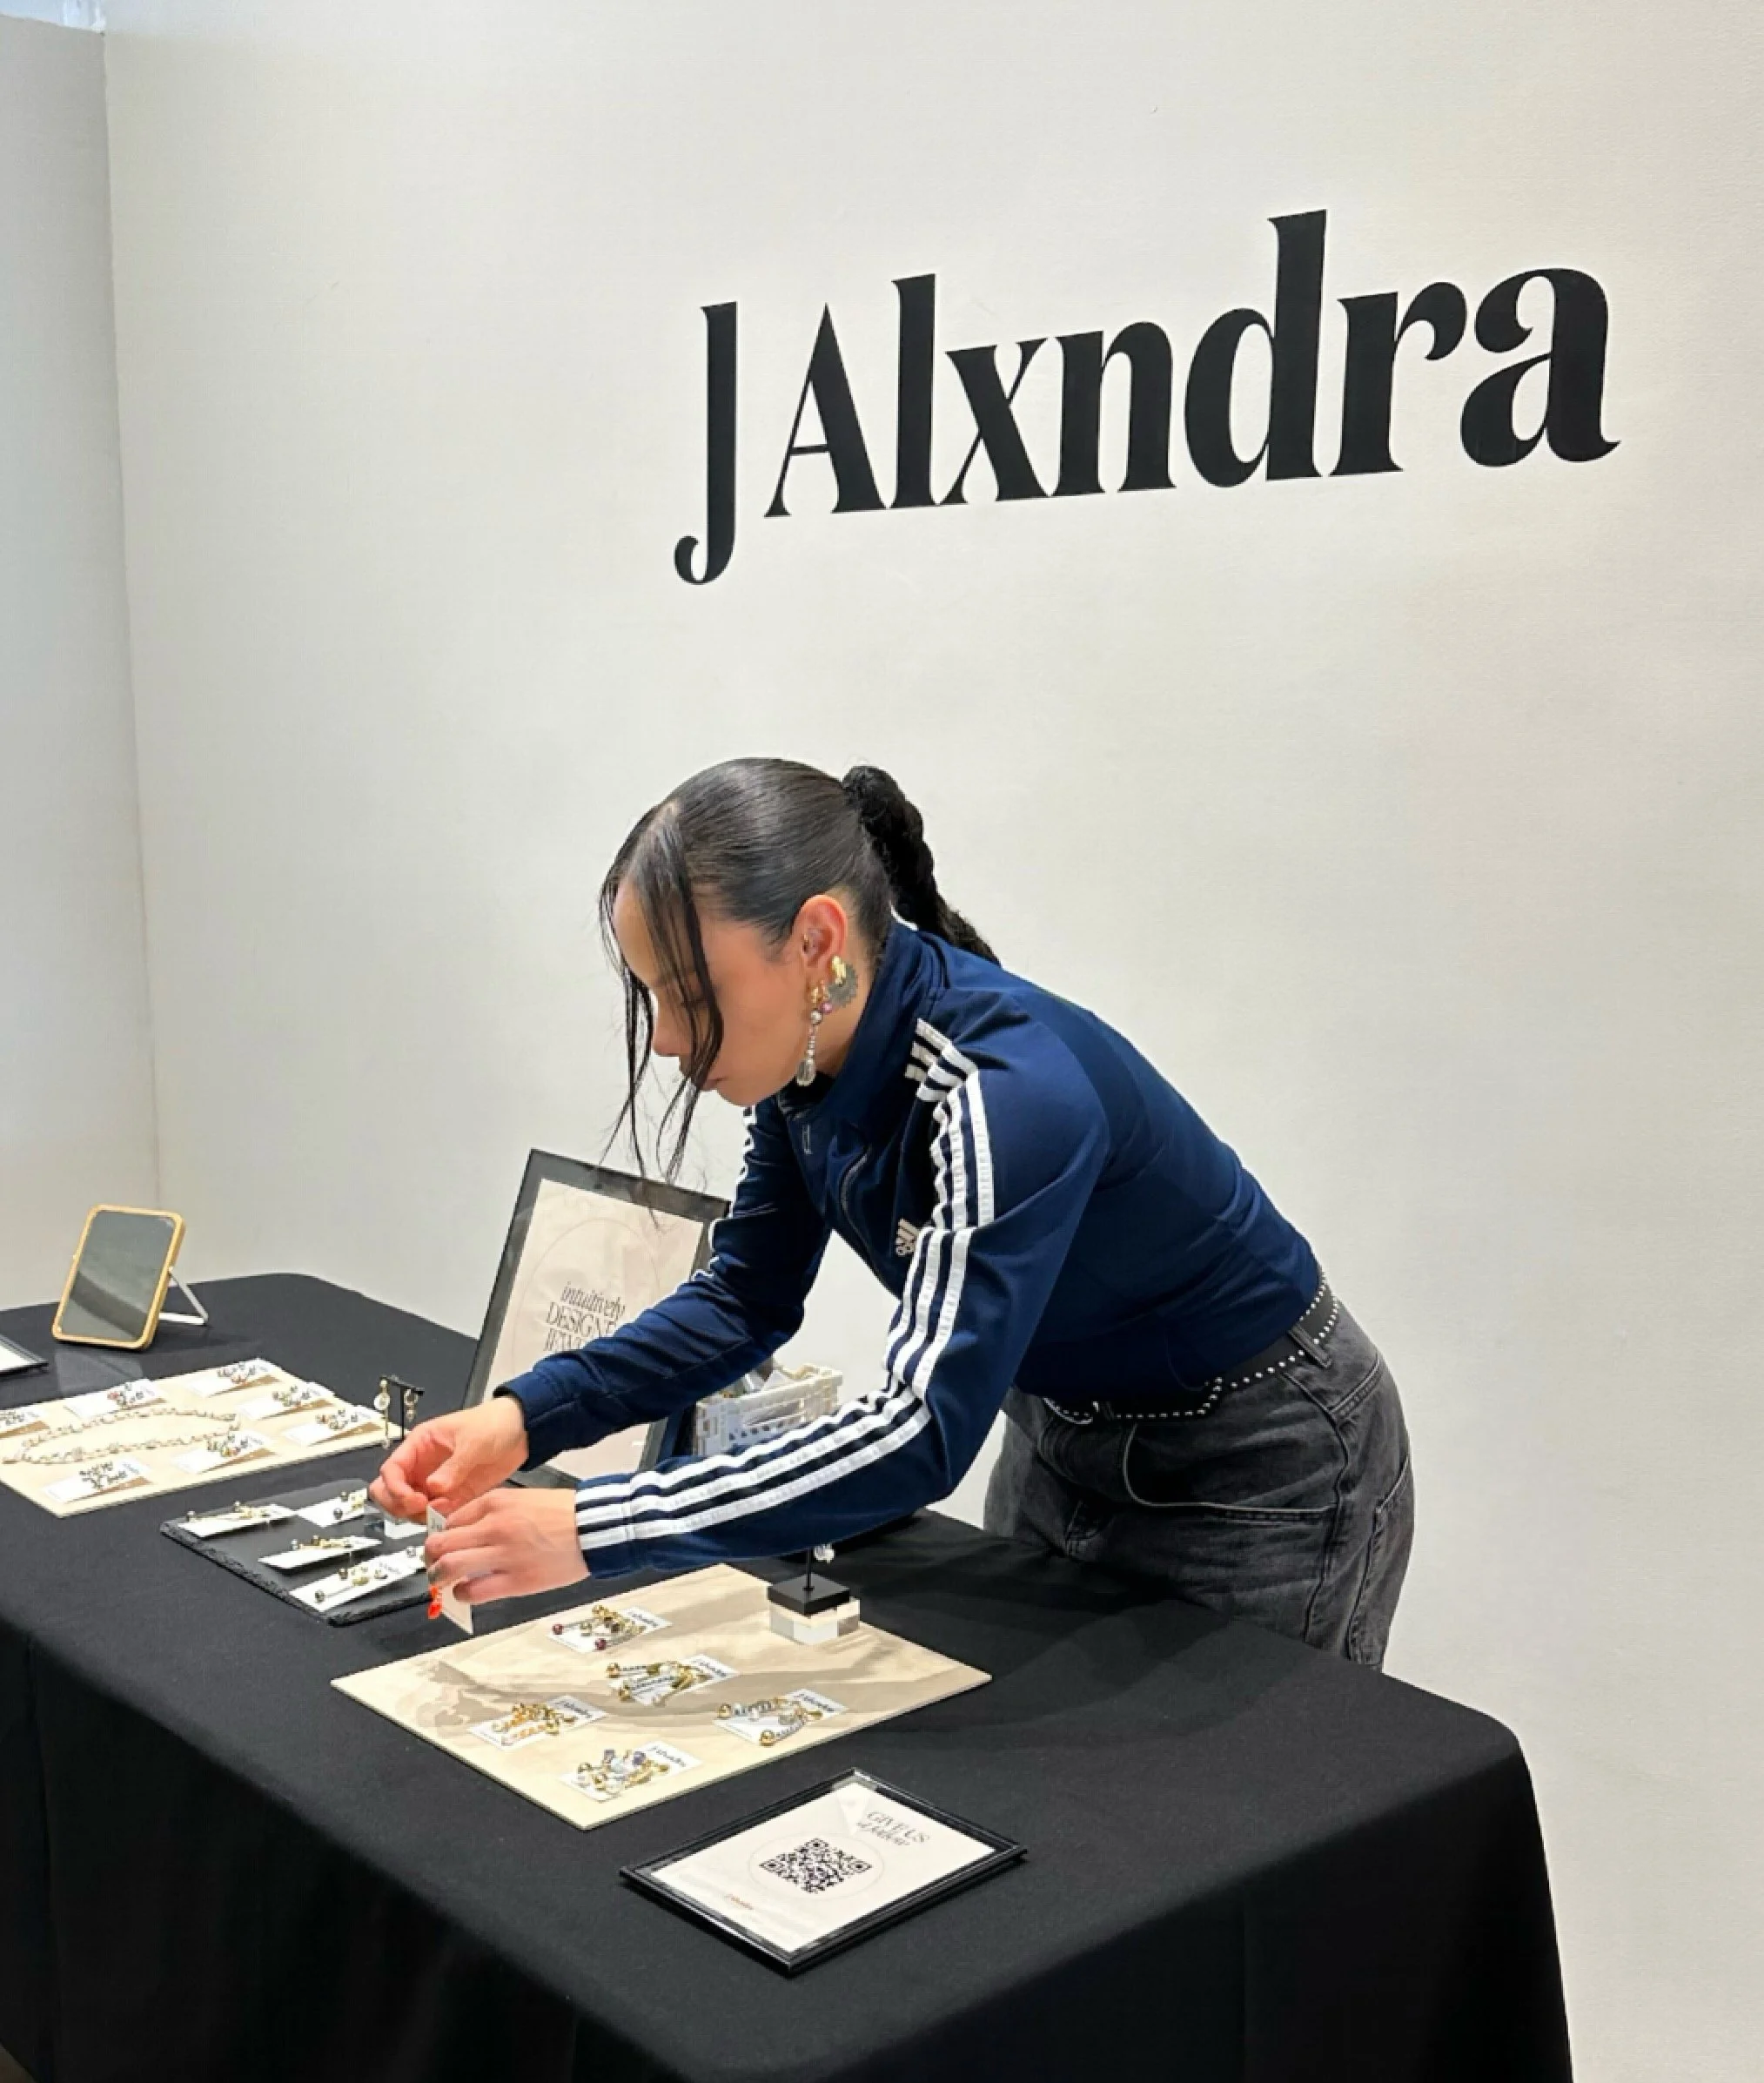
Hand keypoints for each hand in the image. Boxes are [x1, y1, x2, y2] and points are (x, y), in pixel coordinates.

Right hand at [369, 1396, 529, 1521]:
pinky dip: (439, 1518)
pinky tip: (453, 1511)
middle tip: (421, 1508)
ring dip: (420, 1515)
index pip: (391, 1470)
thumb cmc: (494, 1422)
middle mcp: (423, 1466)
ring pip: (409, 1508)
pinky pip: (434, 1514)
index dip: (395, 1488)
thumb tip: (434, 1487)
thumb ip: (454, 1465)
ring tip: (443, 1509)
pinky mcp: (452, 1496)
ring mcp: (436, 1483)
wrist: (521, 1432)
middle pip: (390, 1492)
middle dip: (400, 1505)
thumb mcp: (473, 1441)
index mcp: (420, 1444)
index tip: (413, 1499)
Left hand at [425, 1488, 587, 1606]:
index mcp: (497, 1502)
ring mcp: (504, 1554)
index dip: (442, 1534)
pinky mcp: (516, 1580)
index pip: (451, 1519)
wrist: (595, 1528)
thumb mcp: (524, 1498)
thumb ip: (494, 1512)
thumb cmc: (565, 1513)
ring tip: (443, 1580)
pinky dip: (462, 1594)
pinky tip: (465, 1592)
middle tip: (433, 1562)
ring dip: (439, 1576)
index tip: (443, 1543)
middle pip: (441, 1542)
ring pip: (450, 1566)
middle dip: (431, 1555)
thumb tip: (468, 1531)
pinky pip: (474, 1590)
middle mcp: (494, 1527)